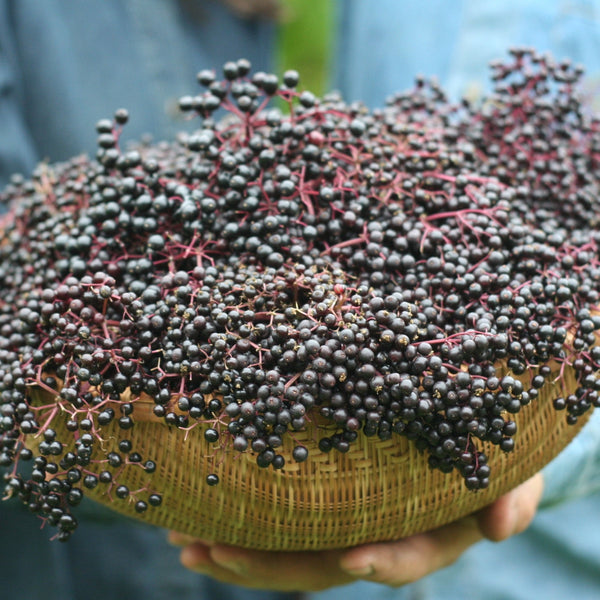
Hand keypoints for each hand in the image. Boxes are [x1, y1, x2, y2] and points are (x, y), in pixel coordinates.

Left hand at [168, 473, 543, 591]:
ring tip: (186, 538)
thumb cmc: (485, 452)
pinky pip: (280, 516)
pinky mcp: (322, 497)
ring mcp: (344, 519)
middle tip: (217, 549)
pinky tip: (198, 515)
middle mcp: (375, 533)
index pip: (400, 555)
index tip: (351, 557)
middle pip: (323, 561)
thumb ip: (510, 495)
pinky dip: (241, 518)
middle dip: (270, 563)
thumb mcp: (510, 469)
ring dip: (239, 547)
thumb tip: (501, 525)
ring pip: (290, 546)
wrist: (463, 431)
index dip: (379, 561)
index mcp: (422, 531)